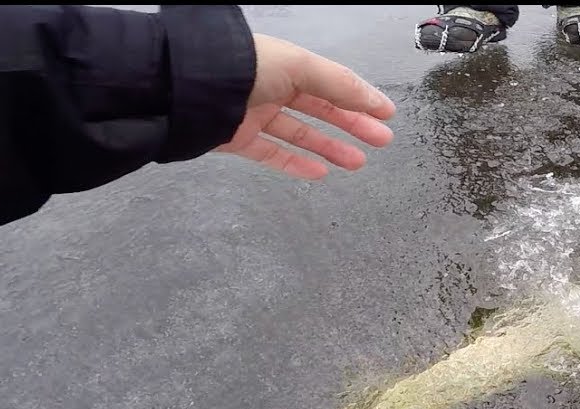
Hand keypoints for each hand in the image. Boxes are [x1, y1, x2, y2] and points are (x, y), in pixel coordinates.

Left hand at [217, 34, 396, 179]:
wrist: (193, 90)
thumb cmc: (247, 69)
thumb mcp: (300, 67)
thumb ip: (339, 84)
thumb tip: (373, 101)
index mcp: (288, 65)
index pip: (332, 83)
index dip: (361, 98)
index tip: (386, 115)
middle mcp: (272, 88)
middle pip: (321, 109)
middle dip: (353, 125)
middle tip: (381, 140)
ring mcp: (255, 115)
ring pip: (300, 134)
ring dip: (331, 148)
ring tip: (358, 162)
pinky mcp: (239, 139)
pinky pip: (272, 154)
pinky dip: (296, 164)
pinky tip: (320, 172)